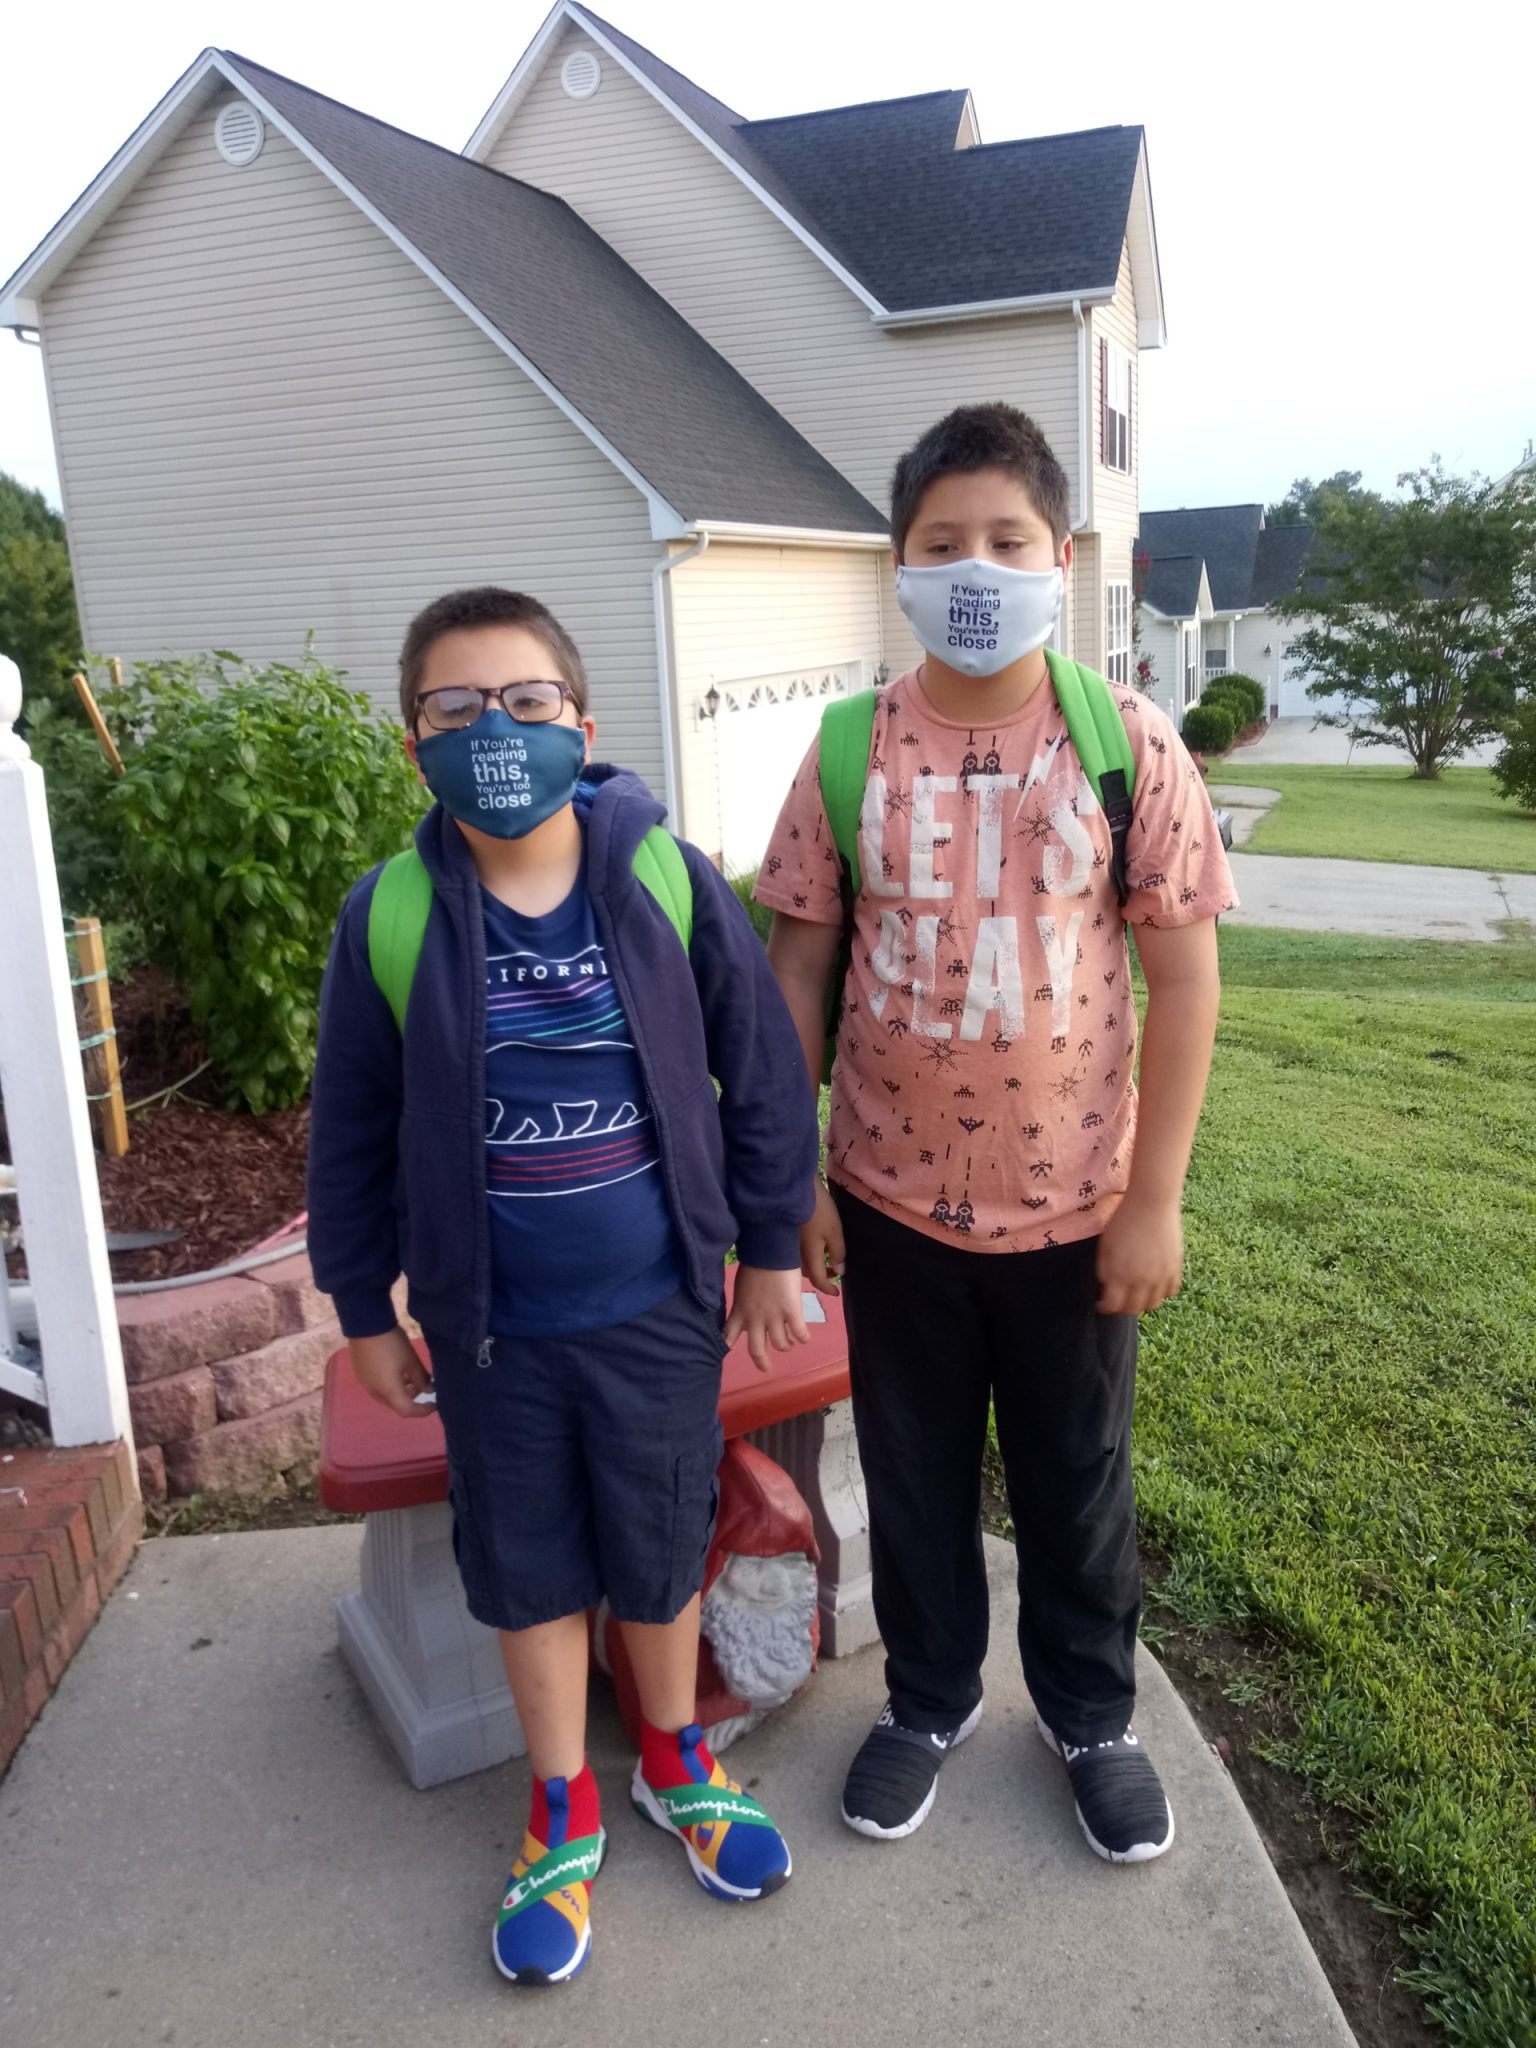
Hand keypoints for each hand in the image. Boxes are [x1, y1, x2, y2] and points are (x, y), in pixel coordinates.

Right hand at [349, 1326, 434, 1416]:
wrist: (366, 1325)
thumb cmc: (392, 1344)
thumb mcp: (411, 1360)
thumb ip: (422, 1378)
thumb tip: (429, 1390)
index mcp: (388, 1391)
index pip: (407, 1410)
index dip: (423, 1410)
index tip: (434, 1403)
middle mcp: (374, 1391)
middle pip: (395, 1405)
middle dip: (412, 1400)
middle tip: (425, 1388)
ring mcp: (365, 1383)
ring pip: (386, 1396)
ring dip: (401, 1392)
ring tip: (413, 1378)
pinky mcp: (361, 1374)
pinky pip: (378, 1387)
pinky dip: (390, 1385)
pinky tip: (397, 1371)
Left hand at [726, 1266, 809, 1373]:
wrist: (769, 1251)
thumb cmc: (754, 1262)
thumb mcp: (741, 1286)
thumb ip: (744, 1301)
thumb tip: (749, 1305)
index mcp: (740, 1311)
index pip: (728, 1335)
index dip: (727, 1345)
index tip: (728, 1352)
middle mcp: (755, 1319)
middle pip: (756, 1350)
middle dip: (762, 1362)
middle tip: (766, 1368)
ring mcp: (774, 1317)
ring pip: (780, 1344)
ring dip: (786, 1345)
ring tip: (790, 1343)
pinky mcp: (791, 1311)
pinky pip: (799, 1332)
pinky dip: (803, 1338)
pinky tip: (805, 1338)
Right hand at [800, 1181, 845, 1296]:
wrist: (794, 1190)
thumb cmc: (819, 1211)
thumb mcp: (834, 1232)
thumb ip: (838, 1253)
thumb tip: (840, 1272)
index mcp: (809, 1256)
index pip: (818, 1280)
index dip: (828, 1288)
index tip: (837, 1293)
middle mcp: (797, 1255)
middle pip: (809, 1273)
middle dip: (823, 1277)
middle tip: (836, 1273)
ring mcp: (791, 1246)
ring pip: (803, 1264)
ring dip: (816, 1266)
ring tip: (829, 1259)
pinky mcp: (788, 1236)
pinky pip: (799, 1254)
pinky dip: (810, 1256)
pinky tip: (818, 1245)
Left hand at [1096, 1196, 1183, 1316]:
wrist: (1152, 1203)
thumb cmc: (1124, 1221)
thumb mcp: (1105, 1246)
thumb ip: (1104, 1270)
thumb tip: (1106, 1287)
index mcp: (1120, 1275)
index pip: (1113, 1306)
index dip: (1105, 1307)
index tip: (1102, 1303)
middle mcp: (1142, 1281)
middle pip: (1133, 1310)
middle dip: (1122, 1308)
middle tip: (1118, 1300)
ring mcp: (1161, 1276)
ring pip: (1153, 1305)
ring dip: (1142, 1303)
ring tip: (1136, 1294)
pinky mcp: (1176, 1268)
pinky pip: (1170, 1291)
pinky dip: (1162, 1293)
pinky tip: (1153, 1285)